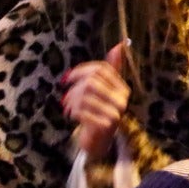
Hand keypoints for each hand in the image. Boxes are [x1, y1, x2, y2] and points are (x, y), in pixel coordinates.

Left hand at [62, 44, 129, 159]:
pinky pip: (83, 111)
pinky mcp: (105, 125)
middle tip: (66, 97)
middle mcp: (122, 99)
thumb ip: (111, 70)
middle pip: (92, 82)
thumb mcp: (104, 91)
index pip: (101, 69)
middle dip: (74, 88)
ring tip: (67, 107)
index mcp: (122, 88)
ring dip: (71, 101)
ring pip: (85, 96)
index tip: (68, 78)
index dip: (81, 70)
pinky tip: (71, 116)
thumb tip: (120, 45)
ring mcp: (115, 113)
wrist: (99, 142)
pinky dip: (73, 112)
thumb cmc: (98, 113)